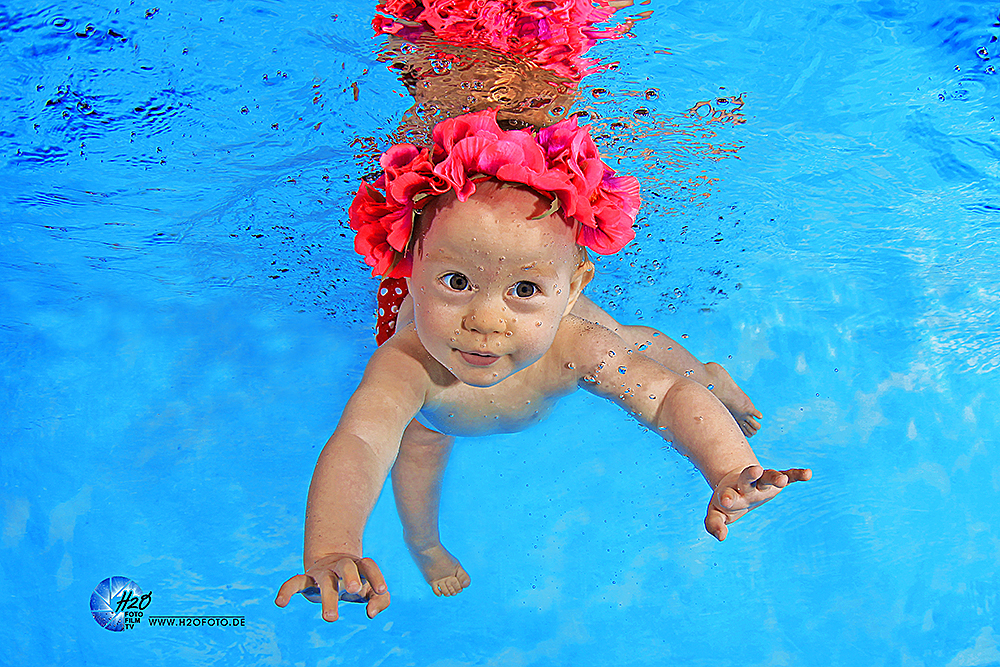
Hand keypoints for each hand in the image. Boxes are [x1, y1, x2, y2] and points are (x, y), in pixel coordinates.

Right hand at [274, 553, 389, 620]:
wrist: (330, 564)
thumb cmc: (355, 580)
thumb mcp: (370, 589)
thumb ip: (380, 600)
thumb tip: (370, 613)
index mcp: (358, 565)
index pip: (368, 566)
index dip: (376, 576)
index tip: (382, 590)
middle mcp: (341, 565)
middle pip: (346, 566)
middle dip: (350, 576)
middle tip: (354, 590)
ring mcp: (323, 571)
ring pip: (325, 580)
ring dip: (327, 597)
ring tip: (330, 618)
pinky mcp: (307, 579)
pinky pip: (295, 582)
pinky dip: (286, 590)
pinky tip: (279, 602)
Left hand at [705, 465, 811, 540]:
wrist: (737, 483)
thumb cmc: (726, 502)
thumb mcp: (716, 513)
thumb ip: (714, 524)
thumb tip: (721, 537)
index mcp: (731, 494)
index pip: (729, 495)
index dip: (728, 498)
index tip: (726, 500)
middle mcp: (746, 486)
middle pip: (747, 479)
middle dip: (750, 474)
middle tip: (755, 470)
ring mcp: (761, 482)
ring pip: (768, 476)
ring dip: (775, 476)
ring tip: (782, 479)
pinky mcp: (775, 481)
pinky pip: (788, 476)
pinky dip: (797, 475)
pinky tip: (808, 474)